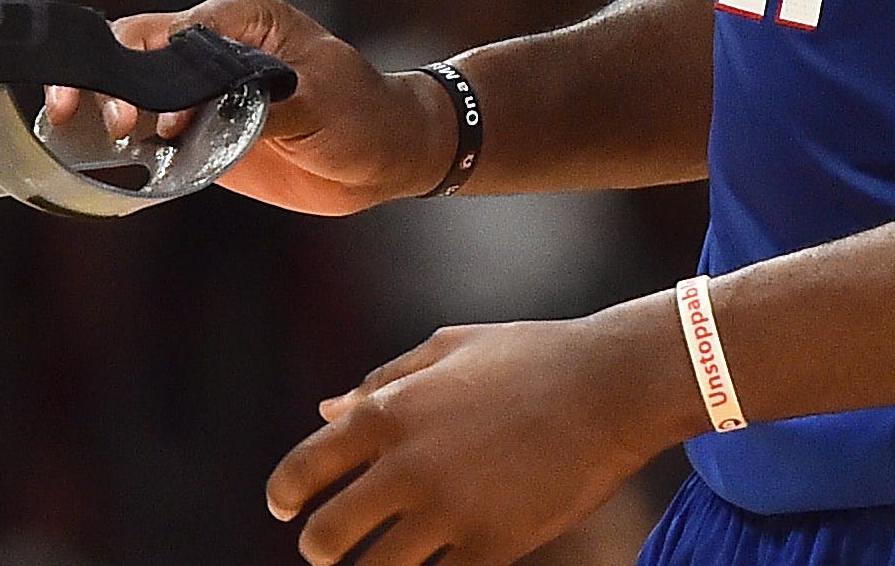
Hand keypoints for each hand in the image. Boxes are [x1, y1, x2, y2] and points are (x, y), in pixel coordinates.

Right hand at [38, 0, 455, 215]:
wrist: (385, 155)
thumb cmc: (362, 114)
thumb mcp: (319, 103)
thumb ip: (260, 102)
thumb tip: (205, 107)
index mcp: (239, 15)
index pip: (168, 30)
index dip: (138, 65)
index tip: (137, 111)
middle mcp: (212, 41)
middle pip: (137, 51)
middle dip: (111, 84)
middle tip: (115, 127)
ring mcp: (203, 85)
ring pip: (135, 88)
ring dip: (114, 113)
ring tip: (104, 139)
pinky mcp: (201, 125)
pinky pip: (152, 128)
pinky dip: (131, 141)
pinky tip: (118, 157)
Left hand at [266, 305, 691, 564]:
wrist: (610, 386)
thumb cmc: (528, 357)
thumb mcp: (446, 349)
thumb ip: (381, 383)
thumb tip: (326, 411)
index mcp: (389, 412)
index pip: (303, 471)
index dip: (285, 496)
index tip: (287, 509)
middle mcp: (408, 466)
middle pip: (328, 538)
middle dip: (320, 549)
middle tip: (329, 549)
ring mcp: (450, 511)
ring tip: (378, 563)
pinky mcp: (493, 545)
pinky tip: (437, 563)